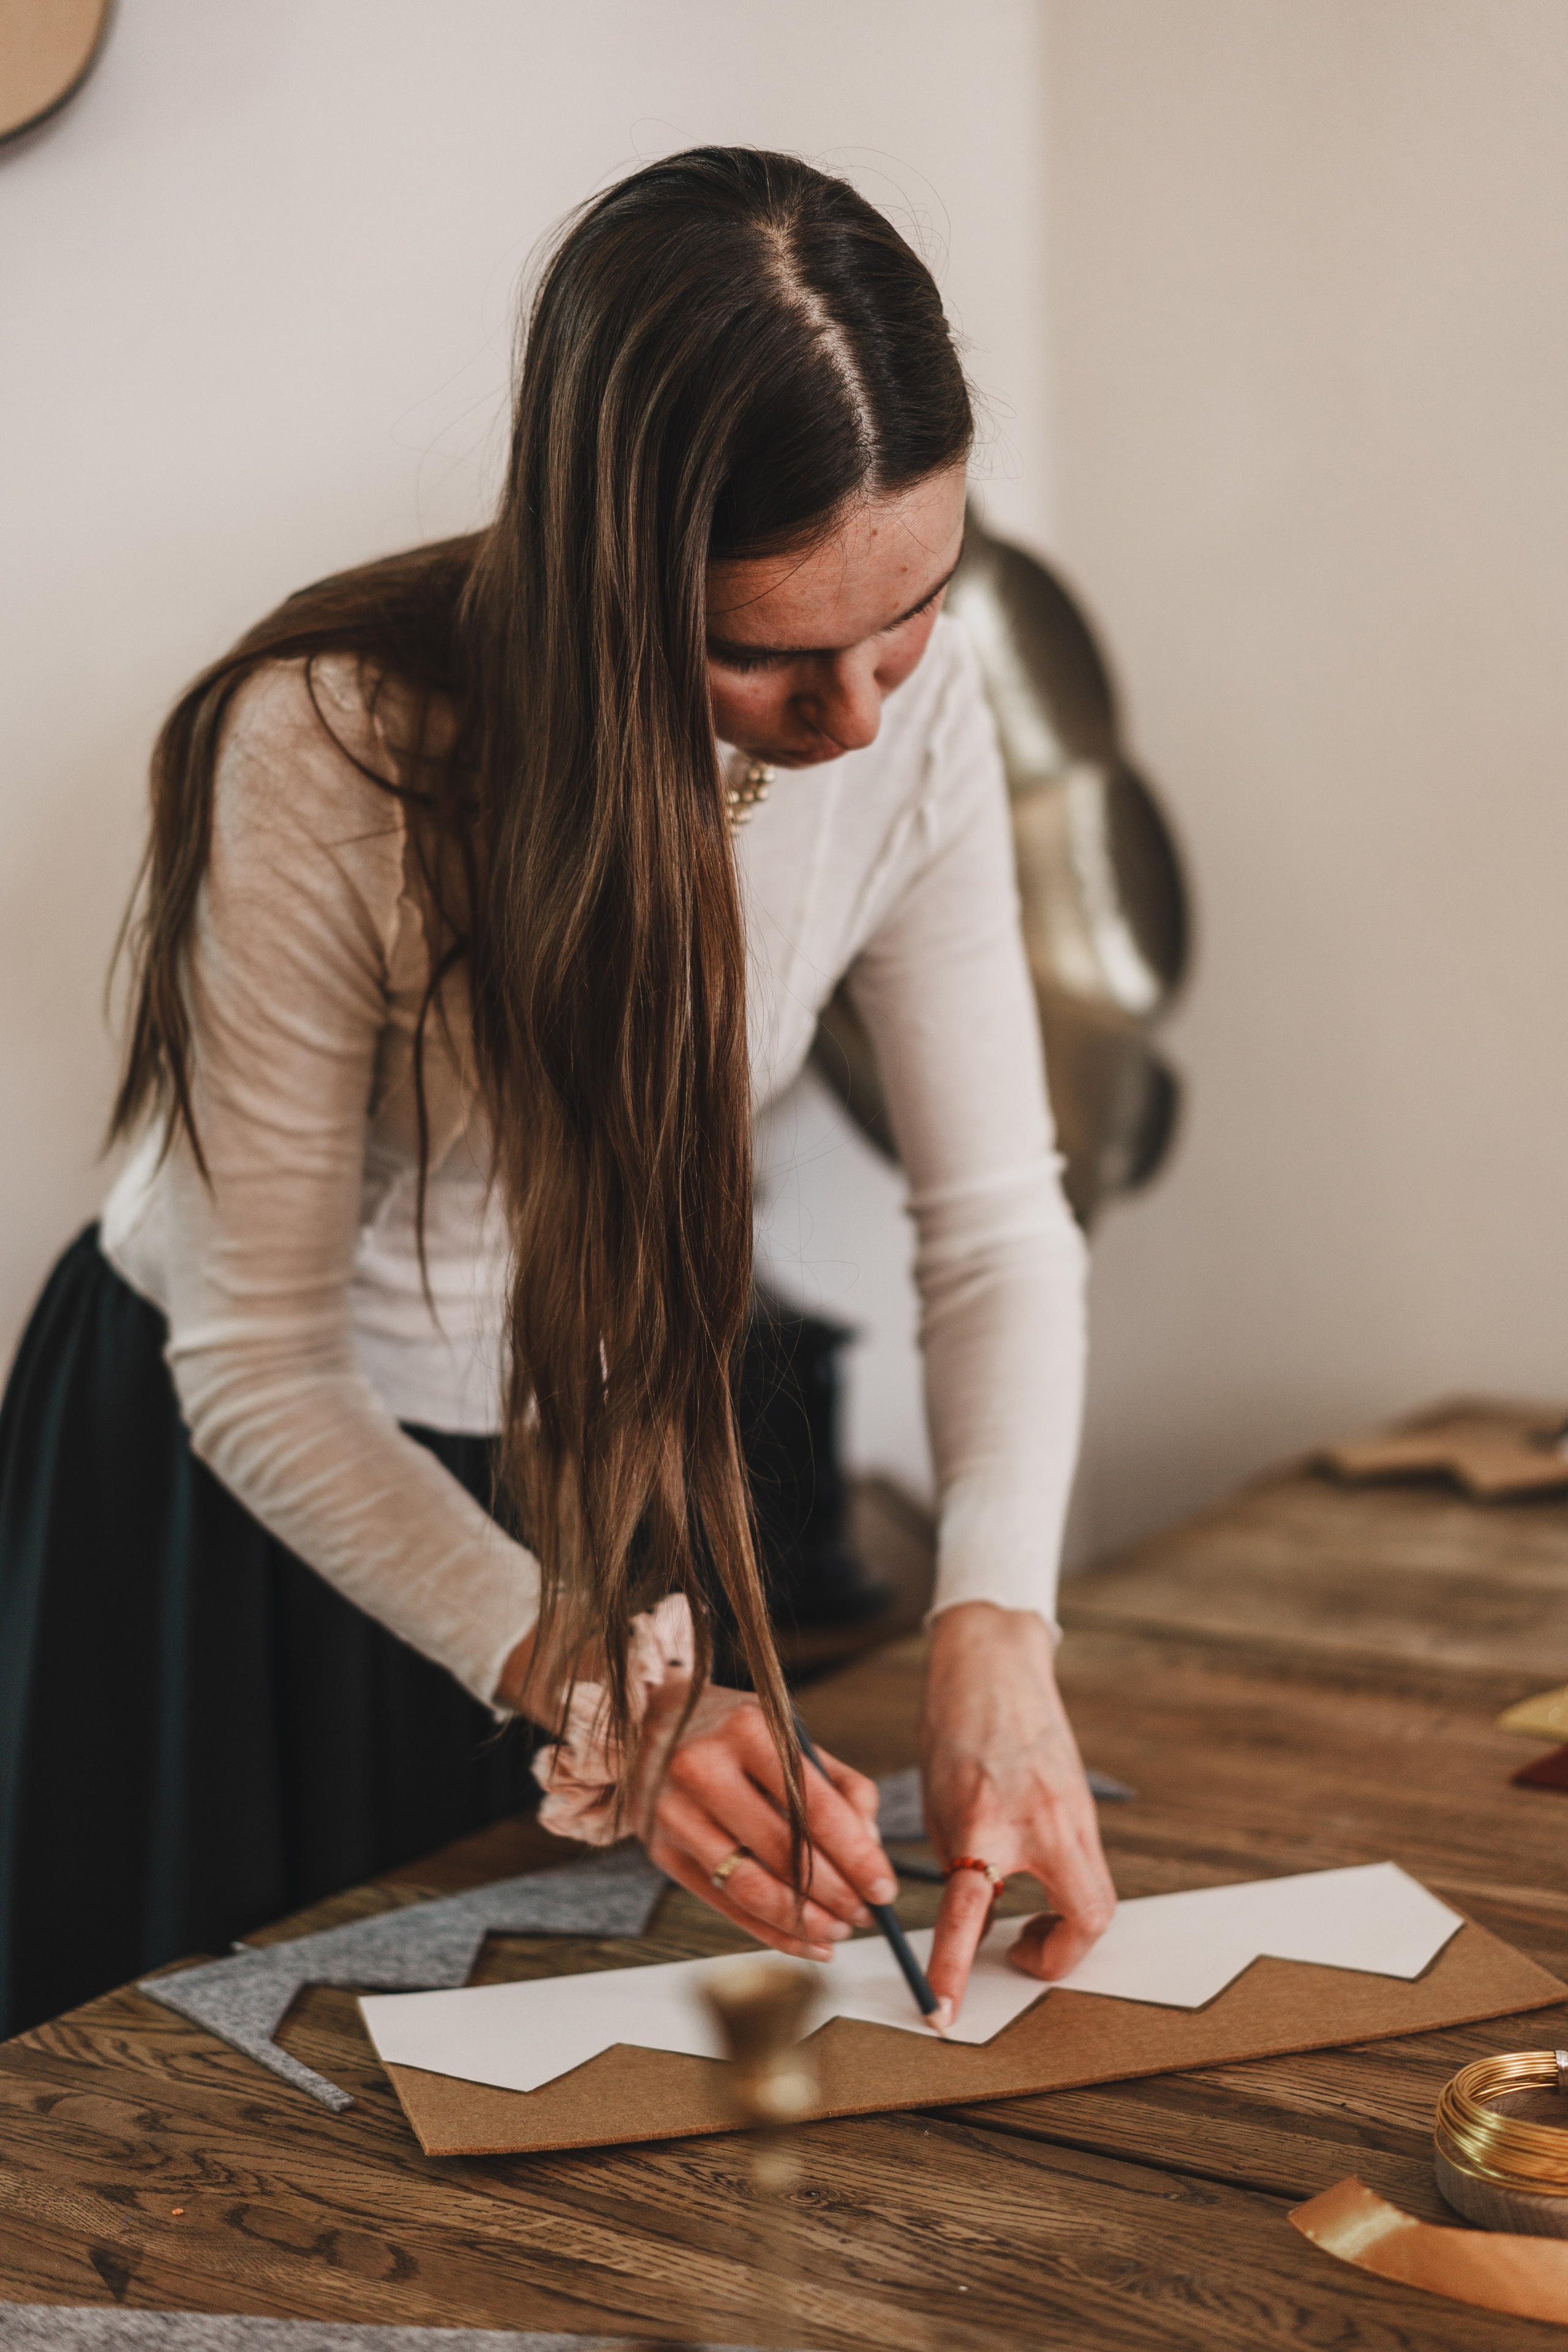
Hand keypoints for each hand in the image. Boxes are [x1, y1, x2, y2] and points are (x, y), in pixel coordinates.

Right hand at [635, 1681, 899, 1959]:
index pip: (815, 1809)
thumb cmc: (737, 1733)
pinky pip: (724, 1906)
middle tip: (868, 1914)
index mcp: (746, 1730)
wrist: (653, 1723)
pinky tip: (807, 1943)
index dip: (857, 1857)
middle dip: (837, 1895)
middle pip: (785, 1854)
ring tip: (840, 1931)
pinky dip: (771, 1934)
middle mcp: (702, 1769)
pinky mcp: (660, 1852)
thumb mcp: (792, 1736)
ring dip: (805, 1922)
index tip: (885, 1887)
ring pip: (751, 1889)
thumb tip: (871, 1848)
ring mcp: (674, 1813)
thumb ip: (841, 1786)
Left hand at [920, 1602, 1115, 2025]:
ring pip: (1097, 1899)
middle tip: (1018, 1953)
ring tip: (1028, 1921)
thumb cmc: (953, 1726)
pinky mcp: (1085, 1807)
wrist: (994, 1664)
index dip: (954, 1966)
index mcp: (986, 1817)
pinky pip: (1088, 1868)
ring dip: (1067, 1926)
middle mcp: (1043, 1819)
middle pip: (1086, 1918)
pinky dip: (1067, 1890)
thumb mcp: (937, 1803)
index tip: (942, 2009)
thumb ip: (957, 1866)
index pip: (970, 1910)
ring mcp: (1074, 1812)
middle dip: (1058, 1957)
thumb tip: (971, 1922)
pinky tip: (1035, 1877)